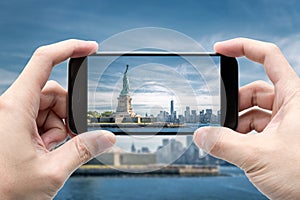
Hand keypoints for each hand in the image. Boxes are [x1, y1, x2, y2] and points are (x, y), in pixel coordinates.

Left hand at [0, 39, 115, 198]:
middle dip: (66, 113)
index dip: (69, 48)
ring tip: (50, 150)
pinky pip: (38, 117)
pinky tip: (44, 150)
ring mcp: (9, 116)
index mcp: (14, 108)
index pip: (44, 61)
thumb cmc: (4, 192)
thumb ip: (83, 150)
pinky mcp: (11, 125)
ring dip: (57, 126)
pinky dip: (48, 131)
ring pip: (46, 106)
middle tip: (67, 139)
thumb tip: (107, 138)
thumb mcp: (51, 171)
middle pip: (51, 91)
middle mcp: (9, 106)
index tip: (89, 47)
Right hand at [194, 38, 299, 198]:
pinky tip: (236, 146)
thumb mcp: (258, 157)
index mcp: (294, 97)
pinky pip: (256, 126)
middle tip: (220, 117)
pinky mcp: (281, 136)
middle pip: (255, 90)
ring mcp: (286, 122)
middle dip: (234, 102)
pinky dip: (243, 133)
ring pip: (254, 111)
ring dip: (236, 122)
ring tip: (227, 138)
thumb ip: (223, 144)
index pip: (268, 57)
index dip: (243, 47)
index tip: (220, 48)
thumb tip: (200, 135)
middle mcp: (291, 106)